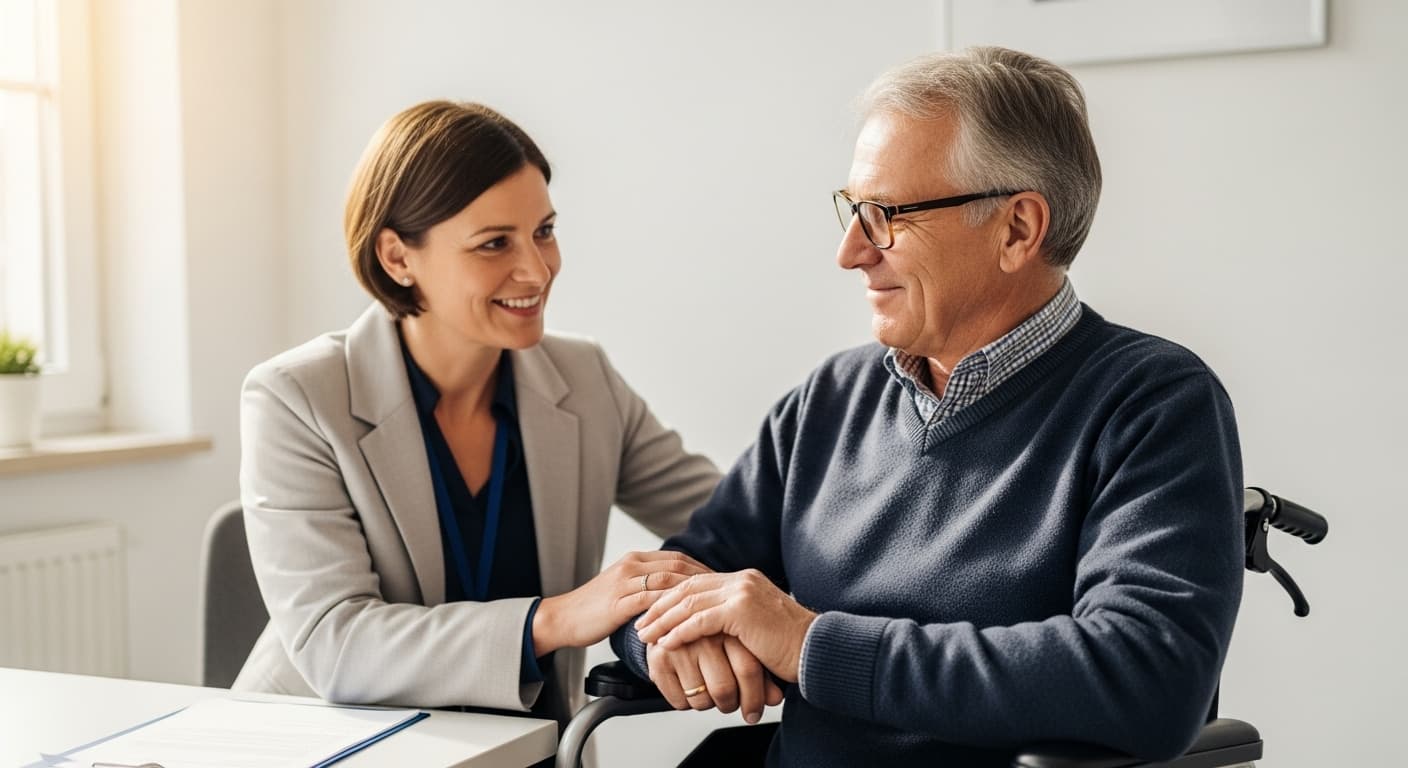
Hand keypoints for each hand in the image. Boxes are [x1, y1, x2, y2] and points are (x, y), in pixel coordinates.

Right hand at [533, 550, 710, 654]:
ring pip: (669, 581)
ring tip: (714, 609)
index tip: (723, 584)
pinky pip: (652, 601)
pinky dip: (673, 610)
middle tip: (727, 596)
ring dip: (695, 594)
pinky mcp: (619, 602)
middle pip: (679, 566)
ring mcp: (625, 582)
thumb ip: (648, 588)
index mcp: (636, 559)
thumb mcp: (625, 591)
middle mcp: (632, 565)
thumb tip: (678, 598)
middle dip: (706, 580)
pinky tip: (690, 622)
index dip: (703, 570)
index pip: (679, 559)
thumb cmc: (595, 610)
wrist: (562, 618)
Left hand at [635, 569, 817, 681]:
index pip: (696, 583)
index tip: (651, 612)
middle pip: (687, 587)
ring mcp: (741, 592)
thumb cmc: (790, 647)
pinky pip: (700, 621)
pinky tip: (665, 644)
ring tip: (645, 635)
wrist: (816, 651)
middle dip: (659, 606)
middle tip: (639, 622)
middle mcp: (741, 580)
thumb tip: (710, 632)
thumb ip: (734, 621)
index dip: (670, 598)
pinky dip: (679, 633)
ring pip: (689, 603)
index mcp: (743, 580)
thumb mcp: (757, 626)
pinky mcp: (742, 610)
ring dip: (663, 620)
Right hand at [646, 634, 783, 722]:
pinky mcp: (657, 659)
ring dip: (709, 706)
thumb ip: (763, 672)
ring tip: (709, 693)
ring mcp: (679, 646)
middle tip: (731, 704)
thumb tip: (776, 699)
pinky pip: (679, 701)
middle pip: (724, 688)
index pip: (748, 669)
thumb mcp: (744, 648)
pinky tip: (690, 689)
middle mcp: (703, 635)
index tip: (754, 713)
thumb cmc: (717, 636)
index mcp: (730, 626)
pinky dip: (688, 704)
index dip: (754, 697)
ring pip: (701, 700)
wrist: (676, 617)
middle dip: (731, 705)